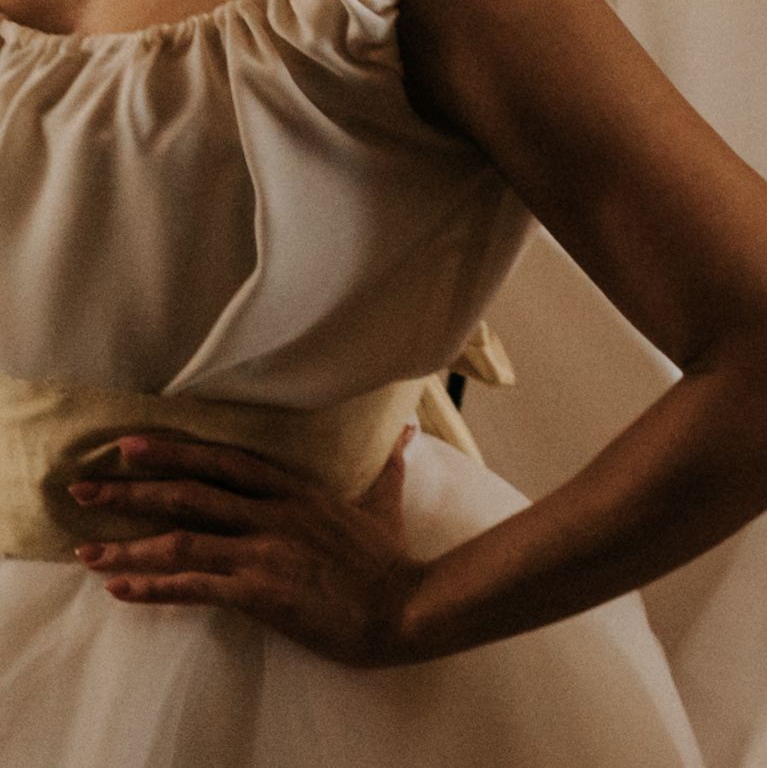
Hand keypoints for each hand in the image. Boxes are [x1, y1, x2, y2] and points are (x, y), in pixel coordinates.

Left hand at [72, 430, 433, 667]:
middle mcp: (275, 515)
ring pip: (181, 542)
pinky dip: (153, 588)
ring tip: (84, 552)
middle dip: (130, 491)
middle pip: (190, 494)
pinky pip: (194, 588)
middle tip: (82, 490)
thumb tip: (408, 433)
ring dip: (127, 546)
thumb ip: (388, 467)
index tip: (128, 445)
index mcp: (298, 491)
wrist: (405, 608)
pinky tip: (120, 589)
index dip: (174, 451)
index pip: (224, 462)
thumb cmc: (391, 559)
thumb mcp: (385, 503)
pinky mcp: (261, 593)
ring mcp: (266, 553)